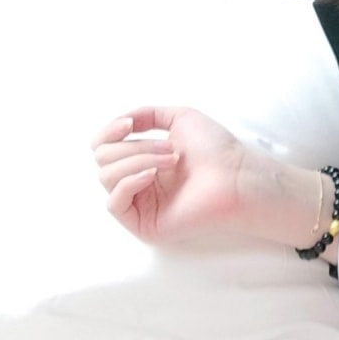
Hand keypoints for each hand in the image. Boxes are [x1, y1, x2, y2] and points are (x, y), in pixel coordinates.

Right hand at [92, 105, 254, 245]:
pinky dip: (129, 182)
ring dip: (137, 160)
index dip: (108, 132)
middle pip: (103, 159)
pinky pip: (114, 203)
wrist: (236, 176)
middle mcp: (137, 182)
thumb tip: (120, 121)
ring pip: (106, 177)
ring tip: (171, 160)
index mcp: (142, 160)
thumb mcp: (178, 118)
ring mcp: (139, 205)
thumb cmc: (215, 150)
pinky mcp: (143, 224)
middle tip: (169, 149)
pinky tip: (152, 176)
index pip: (102, 147)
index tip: (129, 124)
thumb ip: (145, 114)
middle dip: (134, 147)